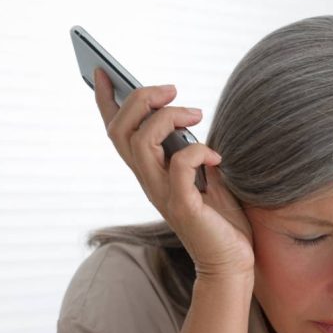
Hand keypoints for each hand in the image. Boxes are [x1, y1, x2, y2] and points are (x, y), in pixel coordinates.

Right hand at [93, 68, 253, 277]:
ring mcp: (163, 195)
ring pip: (141, 143)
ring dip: (168, 118)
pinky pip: (178, 168)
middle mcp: (149, 181)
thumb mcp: (204, 175)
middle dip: (140, 99)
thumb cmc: (220, 219)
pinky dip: (197, 153)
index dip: (105, 101)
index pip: (117, 132)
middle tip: (172, 90)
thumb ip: (192, 151)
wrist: (231, 261)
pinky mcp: (183, 207)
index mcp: (151, 172)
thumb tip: (190, 119)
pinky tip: (216, 158)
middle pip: (121, 131)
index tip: (101, 71)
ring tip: (196, 114)